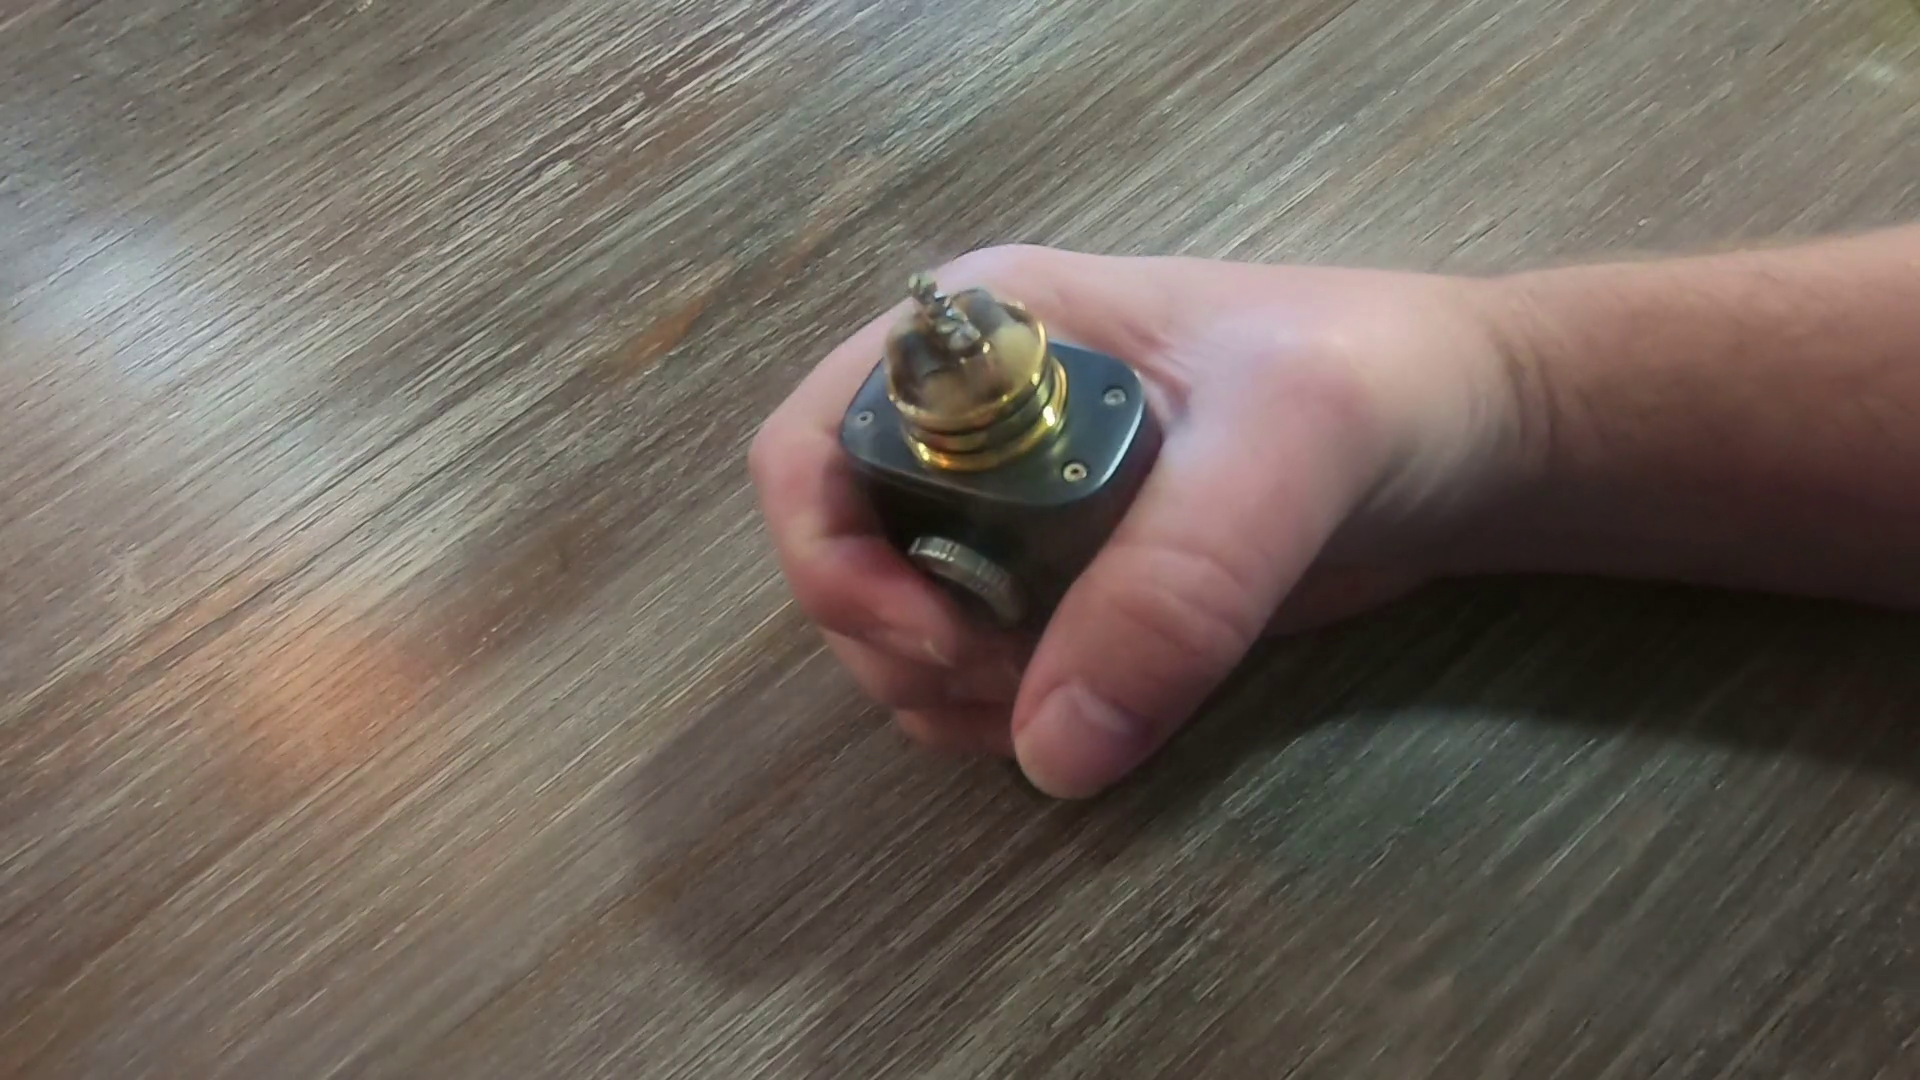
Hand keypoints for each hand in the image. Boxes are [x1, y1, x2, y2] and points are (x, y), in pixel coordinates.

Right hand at [749, 244, 1534, 797]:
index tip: (932, 636)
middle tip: (1014, 681)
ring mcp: (1012, 510)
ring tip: (1061, 701)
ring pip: (898, 628)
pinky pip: (975, 671)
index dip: (833, 552)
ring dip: (944, 693)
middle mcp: (972, 423)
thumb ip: (1174, 585)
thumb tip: (1050, 749)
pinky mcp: (1065, 586)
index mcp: (986, 334)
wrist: (1473, 439)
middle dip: (899, 642)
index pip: (814, 444)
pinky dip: (998, 718)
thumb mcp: (1286, 453)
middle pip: (843, 554)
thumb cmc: (1379, 385)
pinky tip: (1081, 721)